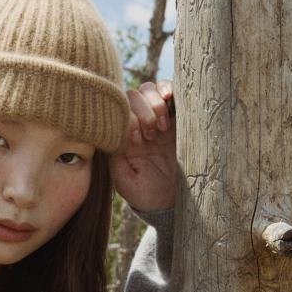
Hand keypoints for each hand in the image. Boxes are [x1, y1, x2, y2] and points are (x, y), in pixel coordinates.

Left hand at [110, 80, 175, 212]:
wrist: (173, 203)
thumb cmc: (146, 194)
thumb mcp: (124, 180)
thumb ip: (115, 157)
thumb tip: (111, 132)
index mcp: (124, 135)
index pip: (119, 109)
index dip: (128, 119)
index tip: (138, 140)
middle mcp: (140, 122)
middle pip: (133, 95)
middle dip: (143, 112)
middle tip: (151, 135)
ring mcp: (160, 118)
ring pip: (150, 89)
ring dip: (155, 103)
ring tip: (162, 126)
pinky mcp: (180, 117)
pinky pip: (173, 91)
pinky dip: (170, 88)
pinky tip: (171, 98)